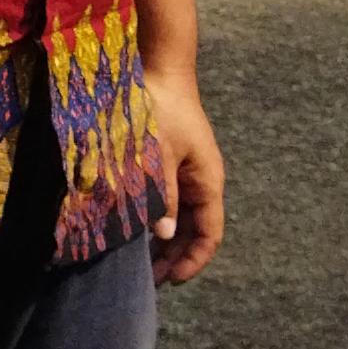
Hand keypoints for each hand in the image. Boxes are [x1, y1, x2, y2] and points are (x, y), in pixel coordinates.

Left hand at [148, 68, 226, 284]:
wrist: (157, 69)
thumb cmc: (159, 109)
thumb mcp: (158, 154)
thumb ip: (160, 194)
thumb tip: (164, 234)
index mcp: (207, 182)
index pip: (210, 233)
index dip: (194, 259)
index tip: (171, 279)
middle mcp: (200, 181)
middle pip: (194, 230)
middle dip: (176, 256)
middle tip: (150, 279)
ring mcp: (184, 172)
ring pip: (179, 218)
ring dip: (164, 240)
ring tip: (142, 262)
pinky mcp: (167, 163)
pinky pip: (166, 200)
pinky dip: (155, 218)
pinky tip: (137, 230)